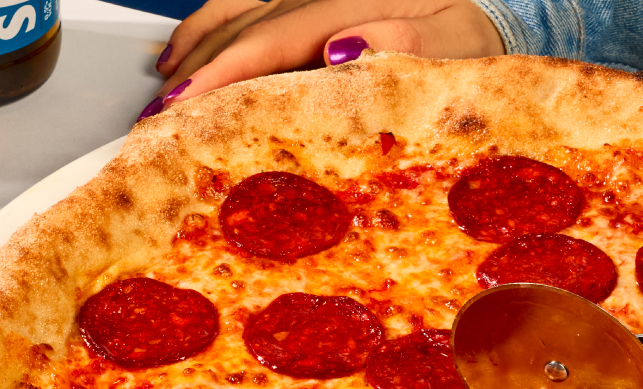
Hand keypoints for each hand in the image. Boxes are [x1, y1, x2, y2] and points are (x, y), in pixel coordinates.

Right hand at [143, 0, 501, 116]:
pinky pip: (242, 1)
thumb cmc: (472, 33)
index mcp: (354, 0)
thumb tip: (341, 49)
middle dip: (195, 74)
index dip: (223, 73)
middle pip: (242, 27)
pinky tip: (180, 52)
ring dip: (192, 52)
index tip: (184, 106)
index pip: (272, 38)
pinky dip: (206, 26)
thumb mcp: (459, 43)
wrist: (486, 8)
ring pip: (231, 11)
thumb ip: (406, 45)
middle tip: (156, 123)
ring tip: (161, 97)